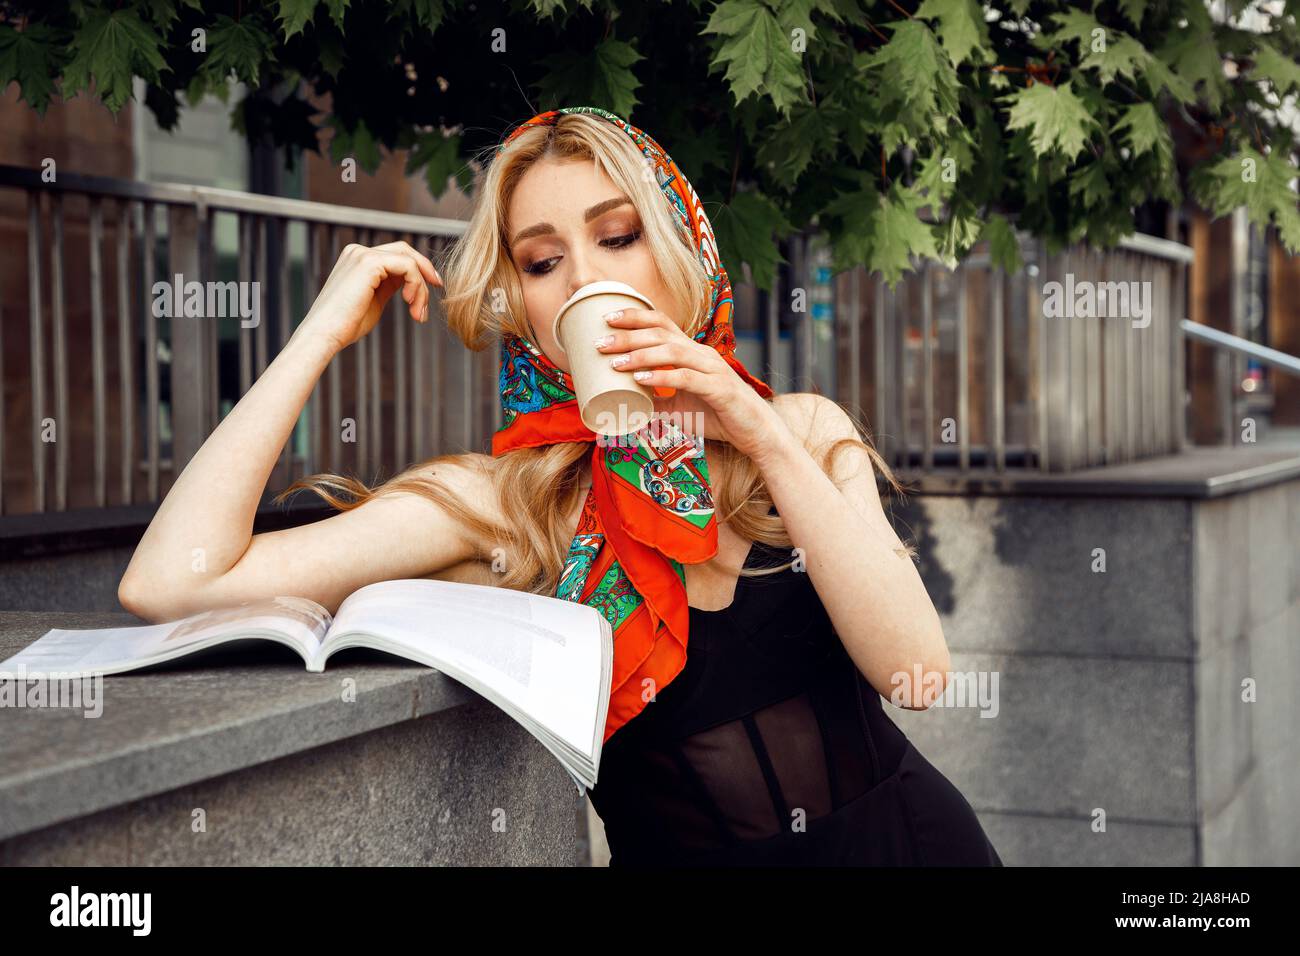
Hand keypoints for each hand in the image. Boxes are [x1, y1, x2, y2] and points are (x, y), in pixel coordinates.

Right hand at [297, 241, 441, 354]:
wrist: (325, 335)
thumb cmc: (347, 325)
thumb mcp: (374, 300)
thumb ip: (389, 286)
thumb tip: (410, 285)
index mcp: (358, 259)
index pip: (396, 254)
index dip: (418, 268)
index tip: (432, 287)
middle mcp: (359, 252)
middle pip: (404, 250)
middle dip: (425, 271)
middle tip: (437, 289)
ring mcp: (362, 254)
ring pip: (409, 260)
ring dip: (420, 287)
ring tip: (418, 312)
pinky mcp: (369, 263)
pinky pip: (407, 267)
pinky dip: (416, 286)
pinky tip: (411, 304)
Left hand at [595, 307, 778, 459]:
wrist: (754, 432)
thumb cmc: (719, 416)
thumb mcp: (679, 408)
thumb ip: (656, 401)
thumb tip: (626, 403)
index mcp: (692, 352)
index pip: (661, 323)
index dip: (634, 317)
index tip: (607, 319)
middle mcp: (701, 354)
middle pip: (661, 333)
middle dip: (627, 335)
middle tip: (600, 342)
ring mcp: (711, 369)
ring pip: (671, 351)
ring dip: (640, 355)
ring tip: (614, 362)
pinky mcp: (718, 388)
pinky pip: (685, 377)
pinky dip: (661, 376)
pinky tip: (641, 379)